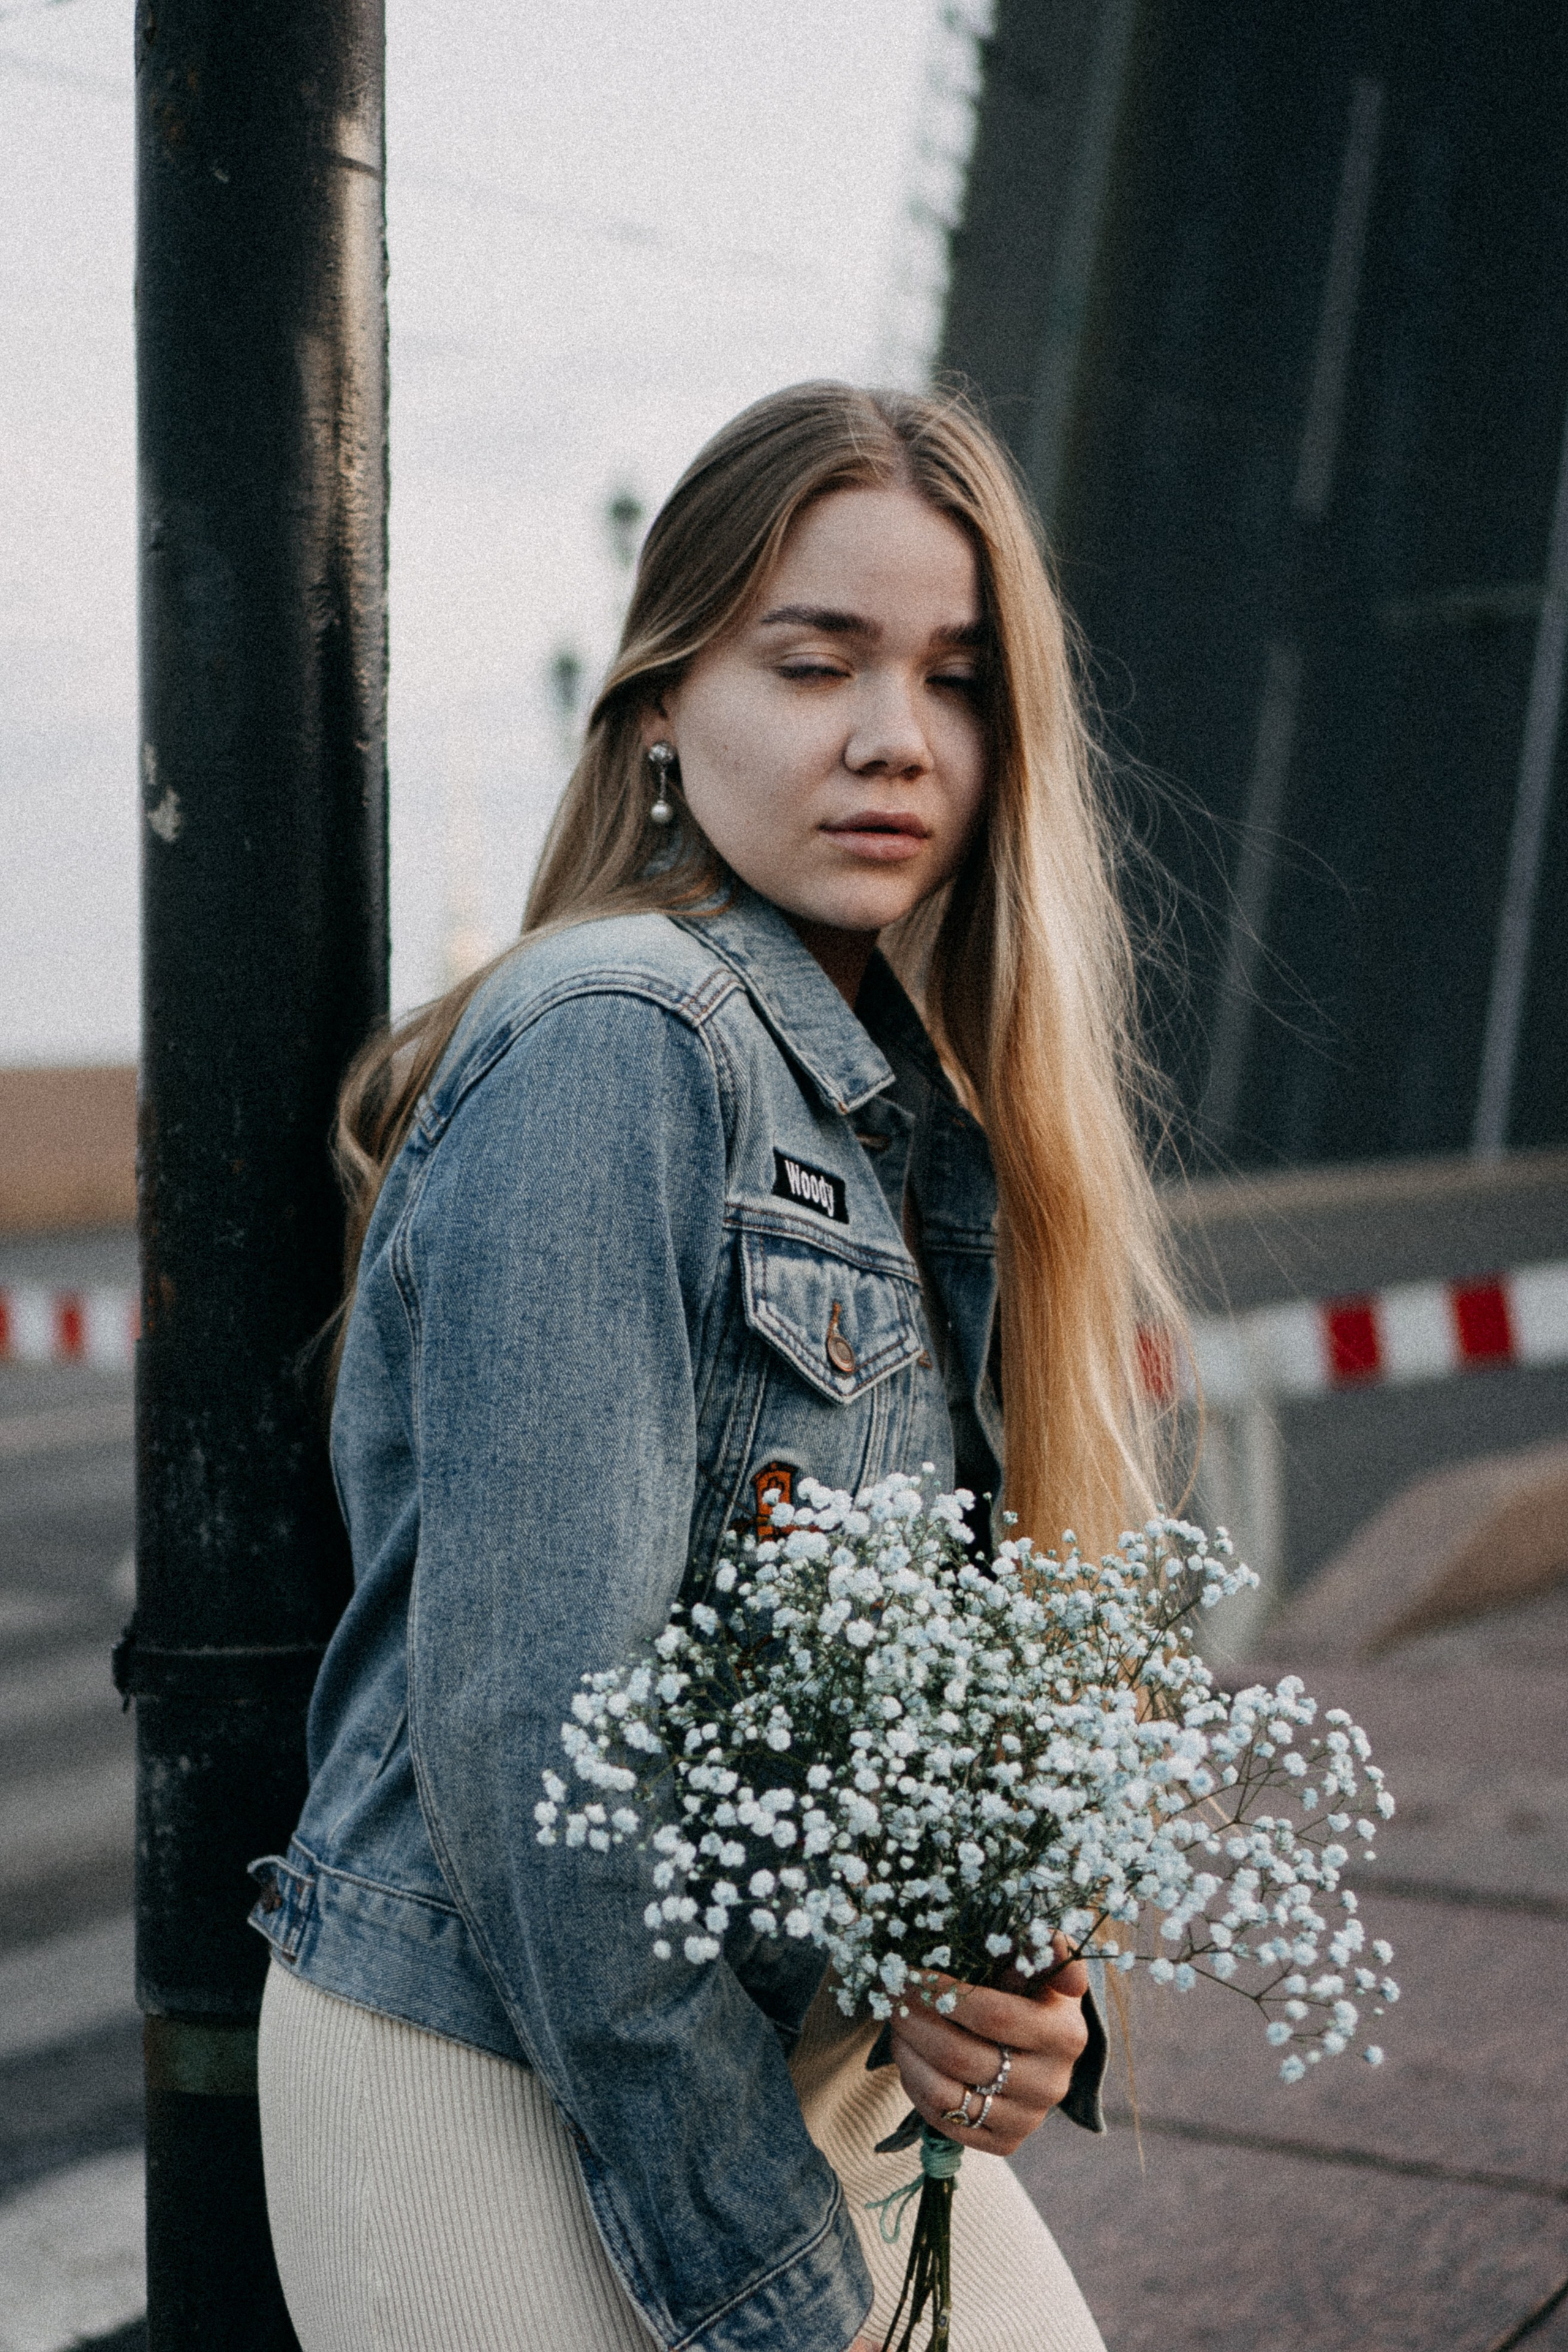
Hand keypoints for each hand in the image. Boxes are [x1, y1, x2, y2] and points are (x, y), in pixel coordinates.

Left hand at [888, 1936, 1089, 2158]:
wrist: (1041, 2047)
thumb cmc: (1030, 1991)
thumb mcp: (1039, 1963)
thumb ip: (1043, 1946)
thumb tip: (1052, 1942)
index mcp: (1065, 2035)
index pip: (993, 2015)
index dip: (943, 1994)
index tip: (909, 1972)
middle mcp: (1052, 2084)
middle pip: (960, 2056)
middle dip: (914, 2020)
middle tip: (889, 1994)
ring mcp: (1029, 2119)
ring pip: (946, 2094)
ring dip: (907, 2054)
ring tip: (894, 2024)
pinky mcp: (1005, 2143)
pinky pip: (945, 2122)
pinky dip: (916, 2087)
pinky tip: (909, 2057)